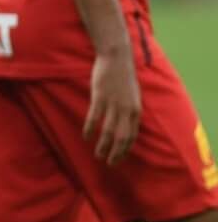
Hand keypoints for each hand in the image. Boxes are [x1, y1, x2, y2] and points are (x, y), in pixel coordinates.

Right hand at [84, 48, 140, 163]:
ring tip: (98, 155)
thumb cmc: (124, 76)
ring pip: (108, 131)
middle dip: (116, 153)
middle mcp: (127, 110)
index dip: (125, 149)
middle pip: (121, 137)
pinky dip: (90, 129)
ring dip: (103, 145)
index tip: (119, 158)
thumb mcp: (133, 95)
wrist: (117, 58)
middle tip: (109, 163)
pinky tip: (86, 136)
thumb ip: (131, 110)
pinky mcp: (100, 97)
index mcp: (136, 110)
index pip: (132, 136)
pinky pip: (94, 117)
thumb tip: (127, 125)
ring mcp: (113, 104)